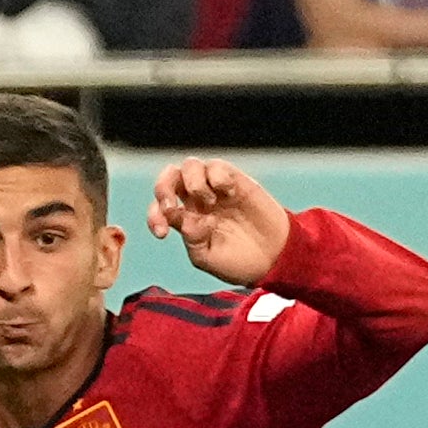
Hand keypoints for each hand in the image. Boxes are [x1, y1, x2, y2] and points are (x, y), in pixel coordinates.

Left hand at [146, 158, 292, 286]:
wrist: (274, 258)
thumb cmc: (238, 261)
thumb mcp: (207, 256)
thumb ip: (191, 237)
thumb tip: (179, 216)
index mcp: (185, 219)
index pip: (159, 207)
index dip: (154, 216)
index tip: (162, 234)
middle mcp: (196, 200)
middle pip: (169, 177)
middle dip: (163, 187)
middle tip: (171, 206)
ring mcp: (215, 189)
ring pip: (190, 165)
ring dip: (193, 183)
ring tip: (210, 203)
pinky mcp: (236, 181)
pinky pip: (217, 165)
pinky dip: (216, 177)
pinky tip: (229, 194)